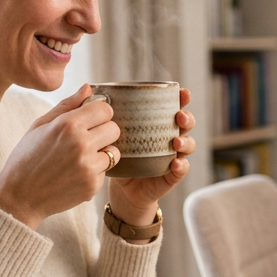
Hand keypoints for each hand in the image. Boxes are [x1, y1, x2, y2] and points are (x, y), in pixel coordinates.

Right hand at [0, 84, 120, 229]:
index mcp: (68, 125)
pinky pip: (106, 171)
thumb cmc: (26, 158)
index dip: (99, 113)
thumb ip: (67, 105)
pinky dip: (95, 171)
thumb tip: (89, 88)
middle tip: (87, 139)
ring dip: (102, 153)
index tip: (90, 120)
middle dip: (103, 132)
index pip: (105, 109)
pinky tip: (75, 174)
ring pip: (114, 151)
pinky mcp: (93, 185)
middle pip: (114, 128)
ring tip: (81, 158)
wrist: (19, 197)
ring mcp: (89, 166)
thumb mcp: (40, 126)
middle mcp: (82, 144)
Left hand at [108, 88, 195, 233]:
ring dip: (186, 141)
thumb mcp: (111, 135)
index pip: (174, 107)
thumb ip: (103, 113)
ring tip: (177, 142)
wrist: (122, 190)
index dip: (182, 98)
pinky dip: (182, 166)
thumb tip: (88, 87)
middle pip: (186, 124)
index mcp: (158, 125)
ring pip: (188, 145)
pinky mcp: (171, 175)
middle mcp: (169, 138)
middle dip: (186, 117)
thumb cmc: (118, 157)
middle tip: (179, 116)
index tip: (182, 92)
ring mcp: (173, 157)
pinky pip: (181, 170)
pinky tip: (176, 163)